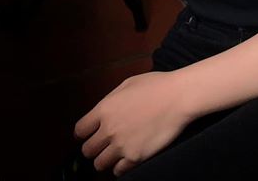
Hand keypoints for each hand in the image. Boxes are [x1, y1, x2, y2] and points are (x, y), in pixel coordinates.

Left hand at [74, 71, 190, 175]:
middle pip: (87, 150)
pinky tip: (126, 158)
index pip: (80, 130)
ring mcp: (122, 145)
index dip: (83, 133)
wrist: (177, 97)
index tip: (88, 134)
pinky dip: (120, 167)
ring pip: (99, 164)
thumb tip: (103, 113)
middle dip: (93, 148)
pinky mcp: (135, 157)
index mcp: (104, 109)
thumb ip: (110, 101)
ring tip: (114, 154)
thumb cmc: (155, 86)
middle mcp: (109, 129)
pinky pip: (118, 171)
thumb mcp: (126, 85)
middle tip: (102, 145)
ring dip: (105, 159)